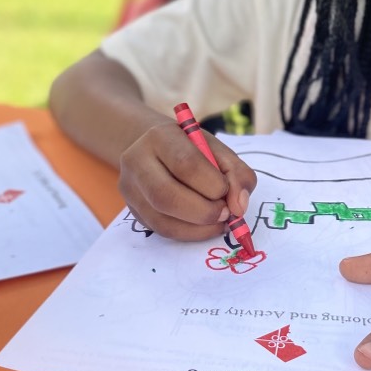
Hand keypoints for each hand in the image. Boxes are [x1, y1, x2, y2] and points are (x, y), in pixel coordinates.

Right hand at [119, 121, 255, 240]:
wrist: (155, 149)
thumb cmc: (191, 148)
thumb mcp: (217, 150)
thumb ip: (237, 173)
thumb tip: (239, 206)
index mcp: (160, 136)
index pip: (186, 164)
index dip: (213, 185)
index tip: (228, 192)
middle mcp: (137, 161)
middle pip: (166, 196)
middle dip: (204, 211)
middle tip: (226, 214)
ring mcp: (131, 188)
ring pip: (162, 219)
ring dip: (199, 227)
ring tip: (219, 221)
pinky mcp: (134, 210)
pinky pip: (162, 230)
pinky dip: (190, 234)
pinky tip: (206, 227)